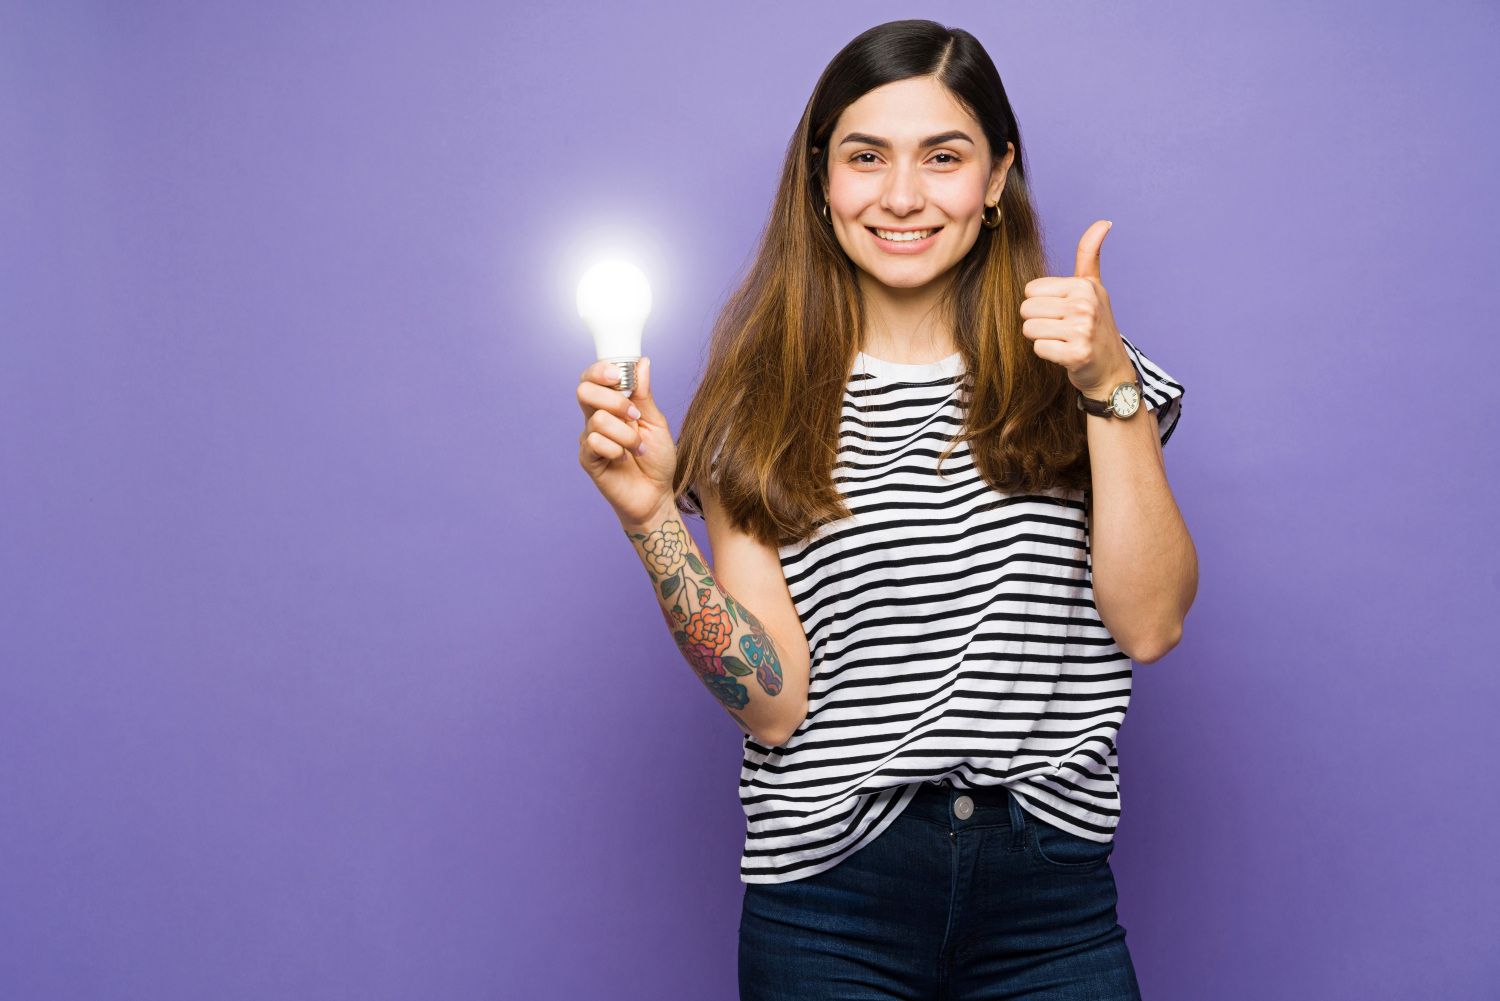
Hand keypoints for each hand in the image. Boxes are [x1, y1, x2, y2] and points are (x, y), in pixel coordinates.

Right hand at [576, 356, 677, 527]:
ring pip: (597, 419)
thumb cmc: (657, 460)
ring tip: (637, 447)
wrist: (657, 494)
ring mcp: (589, 439)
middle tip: (633, 415)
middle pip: (584, 391)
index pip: (592, 378)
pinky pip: (594, 442)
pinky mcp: (588, 459)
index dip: (600, 370)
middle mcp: (596, 419)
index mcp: (611, 406)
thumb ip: (644, 395)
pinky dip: (616, 449)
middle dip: (613, 399)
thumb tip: (642, 362)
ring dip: (625, 433)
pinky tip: (624, 459)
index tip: (619, 375)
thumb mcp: (656, 422)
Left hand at [1018, 220, 1136, 398]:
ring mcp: (1083, 329)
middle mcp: (1085, 304)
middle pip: (1026, 309)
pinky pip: (1039, 349)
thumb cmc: (1096, 326)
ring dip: (1042, 339)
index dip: (1041, 305)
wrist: (1111, 370)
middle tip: (1062, 330)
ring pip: (1029, 329)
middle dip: (1038, 323)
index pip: (1030, 291)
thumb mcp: (1093, 288)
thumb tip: (1104, 222)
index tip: (1063, 313)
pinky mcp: (1077, 353)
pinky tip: (1065, 355)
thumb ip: (1090, 255)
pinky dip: (1048, 355)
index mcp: (1084, 286)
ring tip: (1063, 341)